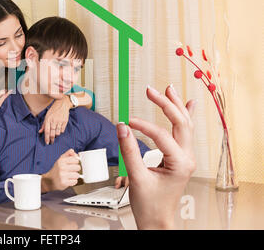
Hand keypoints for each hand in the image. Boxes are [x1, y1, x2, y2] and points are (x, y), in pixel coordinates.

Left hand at [39, 96, 71, 143]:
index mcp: (48, 120)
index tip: (47, 142)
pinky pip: (62, 130)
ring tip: (55, 136)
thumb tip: (40, 132)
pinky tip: (59, 131)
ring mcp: (60, 121)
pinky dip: (60, 132)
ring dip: (56, 136)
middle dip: (51, 139)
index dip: (46, 138)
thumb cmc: (53, 110)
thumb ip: (44, 125)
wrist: (62, 104)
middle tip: (51, 142)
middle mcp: (54, 121)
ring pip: (58, 133)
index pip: (46, 131)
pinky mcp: (65, 121)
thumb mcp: (47, 116)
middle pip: (52, 133)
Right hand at [42, 149, 80, 191]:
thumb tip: (73, 151)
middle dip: (75, 170)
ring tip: (69, 176)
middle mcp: (62, 167)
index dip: (75, 162)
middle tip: (70, 171)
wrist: (50, 180)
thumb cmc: (57, 170)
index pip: (76, 159)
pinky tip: (68, 180)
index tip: (72, 164)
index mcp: (61, 160)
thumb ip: (68, 154)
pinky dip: (73, 182)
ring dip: (74, 176)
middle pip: (78, 167)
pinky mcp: (64, 183)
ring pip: (77, 175)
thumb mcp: (61, 160)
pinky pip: (75, 181)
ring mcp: (62, 175)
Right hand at [116, 84, 195, 229]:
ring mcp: (185, 157)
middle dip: (166, 104)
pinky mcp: (180, 157)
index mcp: (180, 164)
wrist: (157, 220)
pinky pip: (184, 133)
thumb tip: (122, 127)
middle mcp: (187, 158)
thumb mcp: (136, 177)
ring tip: (169, 89)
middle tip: (150, 90)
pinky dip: (185, 116)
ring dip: (176, 106)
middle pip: (180, 122)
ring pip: (185, 125)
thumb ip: (129, 150)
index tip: (127, 122)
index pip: (161, 135)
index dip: (143, 126)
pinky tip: (188, 104)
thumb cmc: (150, 205)